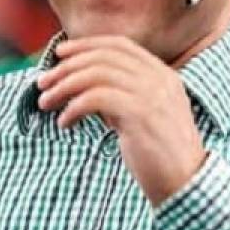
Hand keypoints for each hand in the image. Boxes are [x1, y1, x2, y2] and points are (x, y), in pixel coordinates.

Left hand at [36, 35, 207, 207]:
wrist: (186, 183)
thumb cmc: (160, 155)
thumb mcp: (144, 116)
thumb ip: (123, 96)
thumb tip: (82, 87)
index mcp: (162, 75)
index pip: (119, 45)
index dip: (86, 45)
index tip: (60, 54)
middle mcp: (159, 79)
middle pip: (103, 57)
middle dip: (66, 67)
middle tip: (43, 83)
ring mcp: (151, 95)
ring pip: (95, 75)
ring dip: (64, 87)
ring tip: (46, 103)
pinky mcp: (140, 114)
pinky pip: (95, 98)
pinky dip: (73, 107)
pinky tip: (64, 123)